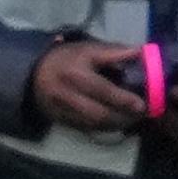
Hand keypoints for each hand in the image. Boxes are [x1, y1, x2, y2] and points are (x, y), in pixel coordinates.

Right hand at [30, 37, 147, 134]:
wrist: (36, 75)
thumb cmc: (68, 59)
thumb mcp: (89, 49)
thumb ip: (114, 52)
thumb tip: (141, 52)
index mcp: (75, 74)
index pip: (102, 90)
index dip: (123, 99)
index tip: (141, 104)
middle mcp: (68, 95)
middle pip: (98, 113)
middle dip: (123, 117)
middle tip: (141, 115)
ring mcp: (63, 111)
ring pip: (93, 124)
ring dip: (116, 124)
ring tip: (133, 119)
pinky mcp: (62, 121)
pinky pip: (86, 129)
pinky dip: (104, 128)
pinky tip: (117, 123)